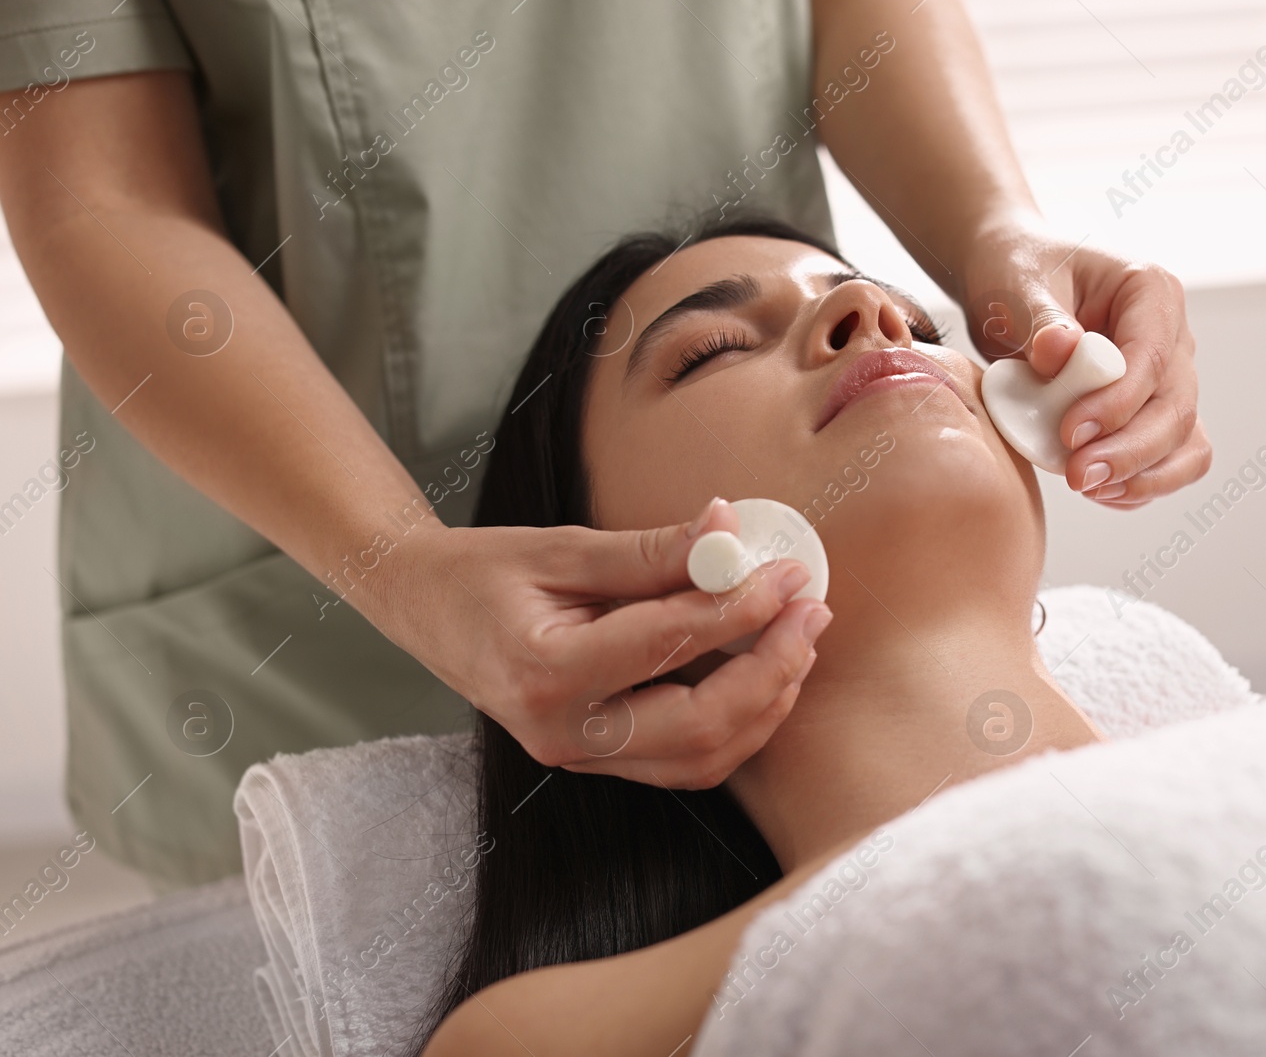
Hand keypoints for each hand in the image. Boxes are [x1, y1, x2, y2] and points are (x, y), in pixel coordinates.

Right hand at [364, 497, 831, 788]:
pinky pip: (684, 761)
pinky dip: (736, 724)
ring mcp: (579, 757)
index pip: (668, 645)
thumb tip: (732, 532)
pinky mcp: (597, 759)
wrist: (424, 608)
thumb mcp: (564, 548)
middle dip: (771, 669)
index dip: (741, 608)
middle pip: (699, 726)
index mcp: (544, 674)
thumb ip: (651, 551)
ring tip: (799, 639)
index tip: (788, 572)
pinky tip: (764, 674)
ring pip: (701, 759)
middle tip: (812, 610)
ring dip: (764, 703)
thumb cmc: (485, 571)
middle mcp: (563, 733)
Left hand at [960, 214, 1211, 507]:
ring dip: (1143, 475)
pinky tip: (1098, 492)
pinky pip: (1169, 459)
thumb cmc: (1017, 274)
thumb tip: (1059, 352)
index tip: (1070, 432)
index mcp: (1151, 292)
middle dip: (1131, 450)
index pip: (1151, 357)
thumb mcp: (1016, 286)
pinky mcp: (1151, 413)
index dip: (1117, 403)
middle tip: (1078, 477)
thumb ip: (1038, 319)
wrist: (1010, 288)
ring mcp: (1169, 378)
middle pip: (1176, 407)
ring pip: (1185, 440)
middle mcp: (1172, 337)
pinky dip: (1140, 484)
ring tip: (1089, 488)